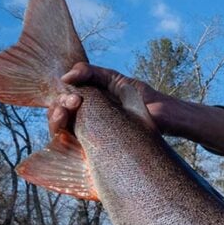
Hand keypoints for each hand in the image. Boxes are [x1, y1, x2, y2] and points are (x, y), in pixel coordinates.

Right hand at [51, 62, 172, 136]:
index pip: (61, 104)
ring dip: (56, 120)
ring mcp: (91, 138)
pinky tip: (66, 126)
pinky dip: (63, 135)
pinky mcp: (98, 151)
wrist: (167, 117)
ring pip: (60, 132)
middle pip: (57, 117)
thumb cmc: (144, 98)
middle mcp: (86, 123)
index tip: (66, 89)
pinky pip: (72, 148)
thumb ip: (91, 73)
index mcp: (88, 107)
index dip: (57, 98)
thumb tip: (66, 76)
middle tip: (72, 102)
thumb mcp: (115, 80)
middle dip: (56, 107)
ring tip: (66, 112)